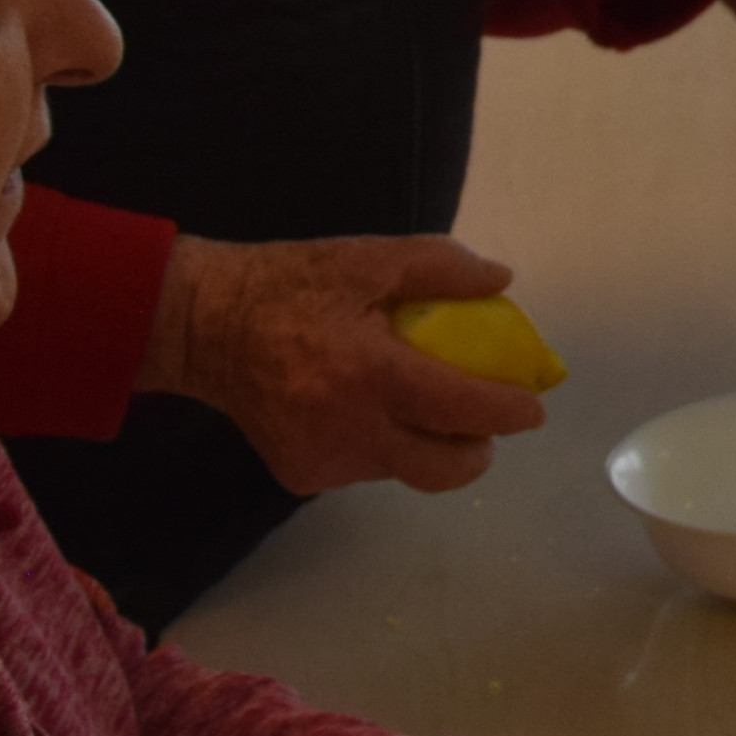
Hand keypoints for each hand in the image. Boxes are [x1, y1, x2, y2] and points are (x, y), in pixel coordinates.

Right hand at [142, 231, 541, 495]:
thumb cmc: (291, 285)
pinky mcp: (301, 476)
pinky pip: (364, 468)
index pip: (461, 409)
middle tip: (479, 421)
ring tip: (405, 399)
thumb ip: (440, 268)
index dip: (507, 412)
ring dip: (422, 442)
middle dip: (476, 450)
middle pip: (443, 469)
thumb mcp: (368, 259)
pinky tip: (356, 409)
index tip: (531, 407)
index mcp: (369, 372)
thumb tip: (502, 282)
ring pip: (403, 468)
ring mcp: (322, 461)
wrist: (203, 326)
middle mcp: (348, 428)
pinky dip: (378, 444)